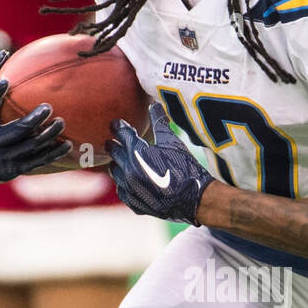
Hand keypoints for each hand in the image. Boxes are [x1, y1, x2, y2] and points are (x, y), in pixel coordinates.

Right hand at [0, 50, 71, 182]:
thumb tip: (4, 53)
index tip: (6, 82)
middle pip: (15, 130)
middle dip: (32, 120)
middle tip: (48, 107)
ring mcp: (6, 157)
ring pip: (30, 147)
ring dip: (48, 135)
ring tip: (61, 122)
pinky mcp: (18, 168)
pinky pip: (39, 161)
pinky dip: (54, 153)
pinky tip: (68, 145)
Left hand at [107, 100, 214, 223]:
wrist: (194, 199)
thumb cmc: (185, 167)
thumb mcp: (173, 142)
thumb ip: (159, 122)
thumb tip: (154, 104)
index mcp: (137, 151)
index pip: (121, 134)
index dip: (119, 127)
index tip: (117, 124)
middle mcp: (129, 170)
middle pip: (114, 153)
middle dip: (114, 145)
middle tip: (114, 141)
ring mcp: (130, 189)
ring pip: (115, 172)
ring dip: (118, 165)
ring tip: (122, 160)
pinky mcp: (134, 203)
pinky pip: (122, 190)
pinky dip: (124, 184)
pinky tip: (130, 180)